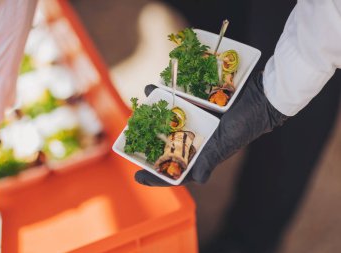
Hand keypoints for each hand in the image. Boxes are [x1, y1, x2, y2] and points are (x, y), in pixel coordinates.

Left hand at [135, 72, 288, 185]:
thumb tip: (199, 179)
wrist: (264, 94)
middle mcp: (199, 139)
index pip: (178, 170)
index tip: (138, 176)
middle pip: (168, 145)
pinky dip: (169, 96)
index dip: (158, 176)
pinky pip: (180, 102)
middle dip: (150, 142)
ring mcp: (199, 121)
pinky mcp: (201, 105)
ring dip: (156, 113)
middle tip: (132, 136)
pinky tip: (158, 86)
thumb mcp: (229, 141)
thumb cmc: (249, 122)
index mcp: (204, 153)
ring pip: (171, 121)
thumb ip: (211, 158)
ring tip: (142, 103)